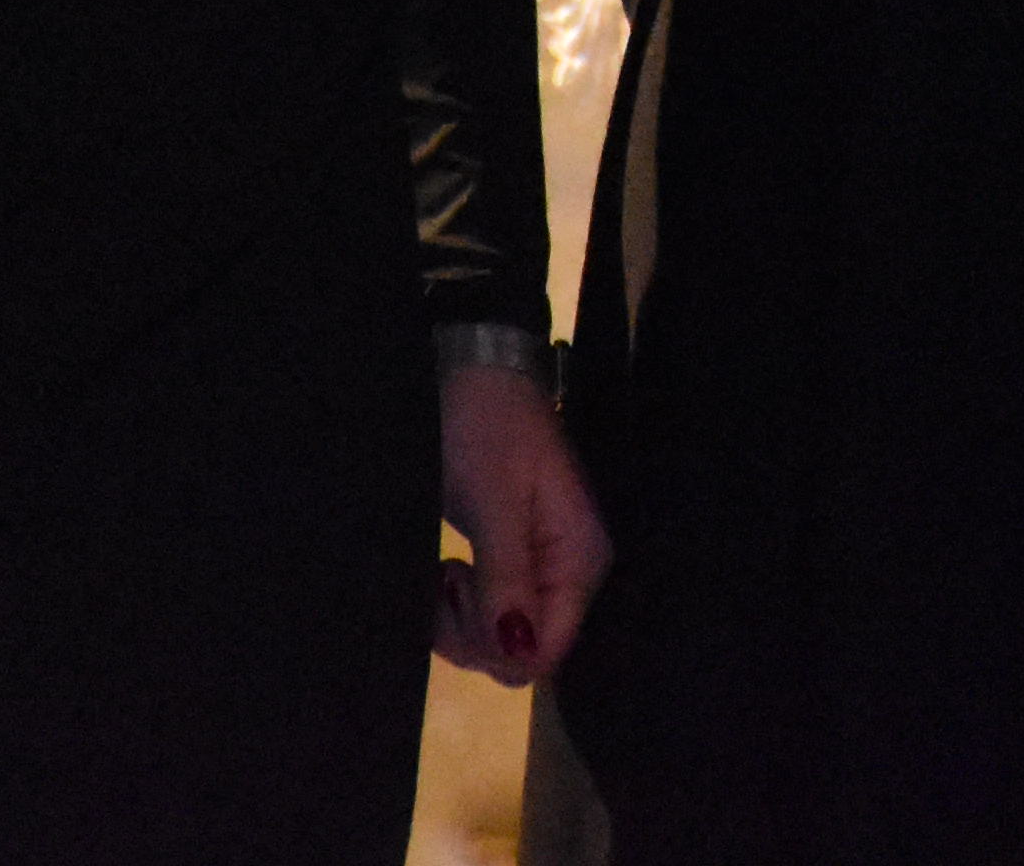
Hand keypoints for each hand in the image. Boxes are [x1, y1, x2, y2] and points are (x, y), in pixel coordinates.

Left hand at [432, 357, 608, 683]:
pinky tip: (450, 572)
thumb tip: (519, 656)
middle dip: (473, 631)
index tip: (461, 596)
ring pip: (502, 641)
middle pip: (523, 653)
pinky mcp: (518, 562)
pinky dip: (462, 606)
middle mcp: (570, 575)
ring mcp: (544, 569)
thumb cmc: (486, 428)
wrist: (476, 368)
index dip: (496, 646)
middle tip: (447, 577)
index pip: (548, 651)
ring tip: (443, 570)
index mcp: (580, 560)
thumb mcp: (493, 501)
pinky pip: (493, 614)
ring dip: (460, 620)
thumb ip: (507, 580)